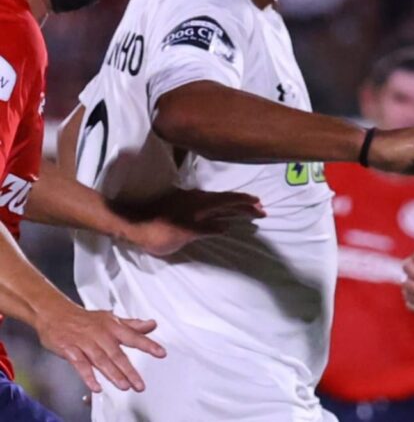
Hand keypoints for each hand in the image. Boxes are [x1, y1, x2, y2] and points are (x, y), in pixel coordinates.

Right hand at [35, 299, 164, 392]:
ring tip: (124, 386)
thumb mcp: (111, 319)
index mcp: (113, 326)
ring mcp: (85, 342)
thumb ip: (132, 325)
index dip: (148, 344)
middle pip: (117, 354)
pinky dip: (88, 376)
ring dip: (113, 375)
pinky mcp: (70, 350)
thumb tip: (152, 324)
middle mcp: (101, 334)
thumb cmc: (86, 319)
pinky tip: (96, 387)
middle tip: (140, 384)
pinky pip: (80, 365)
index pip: (134, 336)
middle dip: (130, 370)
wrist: (56, 314)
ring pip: (101, 360)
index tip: (161, 353)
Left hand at [117, 190, 264, 255]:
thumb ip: (205, 230)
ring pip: (217, 200)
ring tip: (245, 210)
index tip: (260, 206)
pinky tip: (222, 213)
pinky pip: (209, 203)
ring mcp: (190, 200)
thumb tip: (225, 226)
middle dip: (244, 204)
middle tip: (260, 209)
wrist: (132, 224)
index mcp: (201, 205)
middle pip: (226, 199)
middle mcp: (198, 199)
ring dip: (232, 205)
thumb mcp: (185, 235)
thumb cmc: (158, 233)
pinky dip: (221, 207)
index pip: (229, 201)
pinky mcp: (182, 204)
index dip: (245, 203)